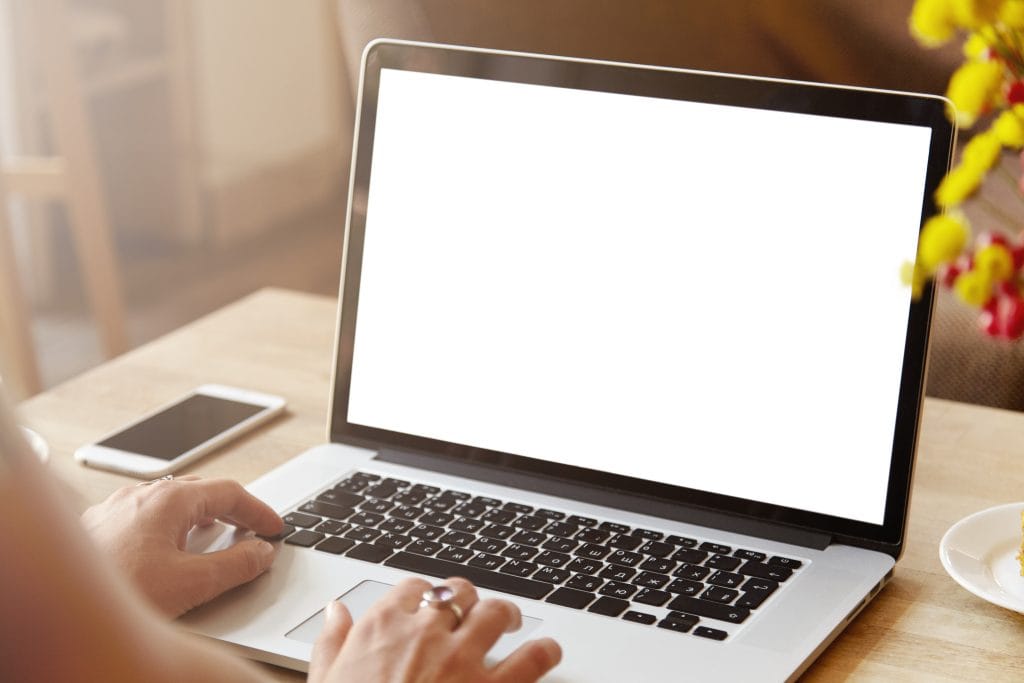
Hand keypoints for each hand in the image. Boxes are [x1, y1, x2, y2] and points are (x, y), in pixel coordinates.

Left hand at [81, 476, 283, 617]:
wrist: (54, 606)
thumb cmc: (116, 591)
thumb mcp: (190, 583)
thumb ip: (235, 565)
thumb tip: (261, 553)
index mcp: (169, 498)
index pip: (229, 492)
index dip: (258, 511)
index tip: (274, 528)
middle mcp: (141, 495)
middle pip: (201, 491)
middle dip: (231, 509)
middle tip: (252, 530)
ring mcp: (116, 508)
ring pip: (170, 502)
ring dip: (199, 517)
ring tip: (216, 536)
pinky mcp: (99, 528)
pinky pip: (145, 516)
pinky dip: (170, 527)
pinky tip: (167, 549)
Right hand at [309, 577, 561, 682]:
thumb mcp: (326, 679)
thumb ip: (332, 641)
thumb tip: (337, 612)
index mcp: (384, 626)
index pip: (414, 588)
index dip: (425, 594)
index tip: (428, 604)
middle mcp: (426, 632)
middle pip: (458, 592)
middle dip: (468, 598)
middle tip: (472, 610)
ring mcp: (461, 658)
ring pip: (495, 612)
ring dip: (506, 614)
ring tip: (512, 621)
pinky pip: (530, 659)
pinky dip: (543, 652)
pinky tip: (547, 652)